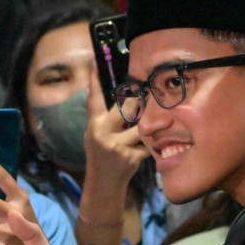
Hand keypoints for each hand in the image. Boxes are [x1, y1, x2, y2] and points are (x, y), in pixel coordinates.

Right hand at [83, 64, 148, 187]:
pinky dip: (151, 144)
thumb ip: (99, 116)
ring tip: (152, 127)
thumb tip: (93, 89)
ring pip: (141, 126)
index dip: (93, 80)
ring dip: (149, 126)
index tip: (94, 61)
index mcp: (94, 126)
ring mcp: (117, 146)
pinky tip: (151, 148)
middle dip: (138, 101)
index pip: (93, 99)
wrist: (103, 184)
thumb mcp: (93, 135)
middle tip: (145, 96)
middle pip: (126, 107)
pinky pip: (148, 143)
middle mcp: (103, 134)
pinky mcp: (131, 157)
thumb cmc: (100, 155)